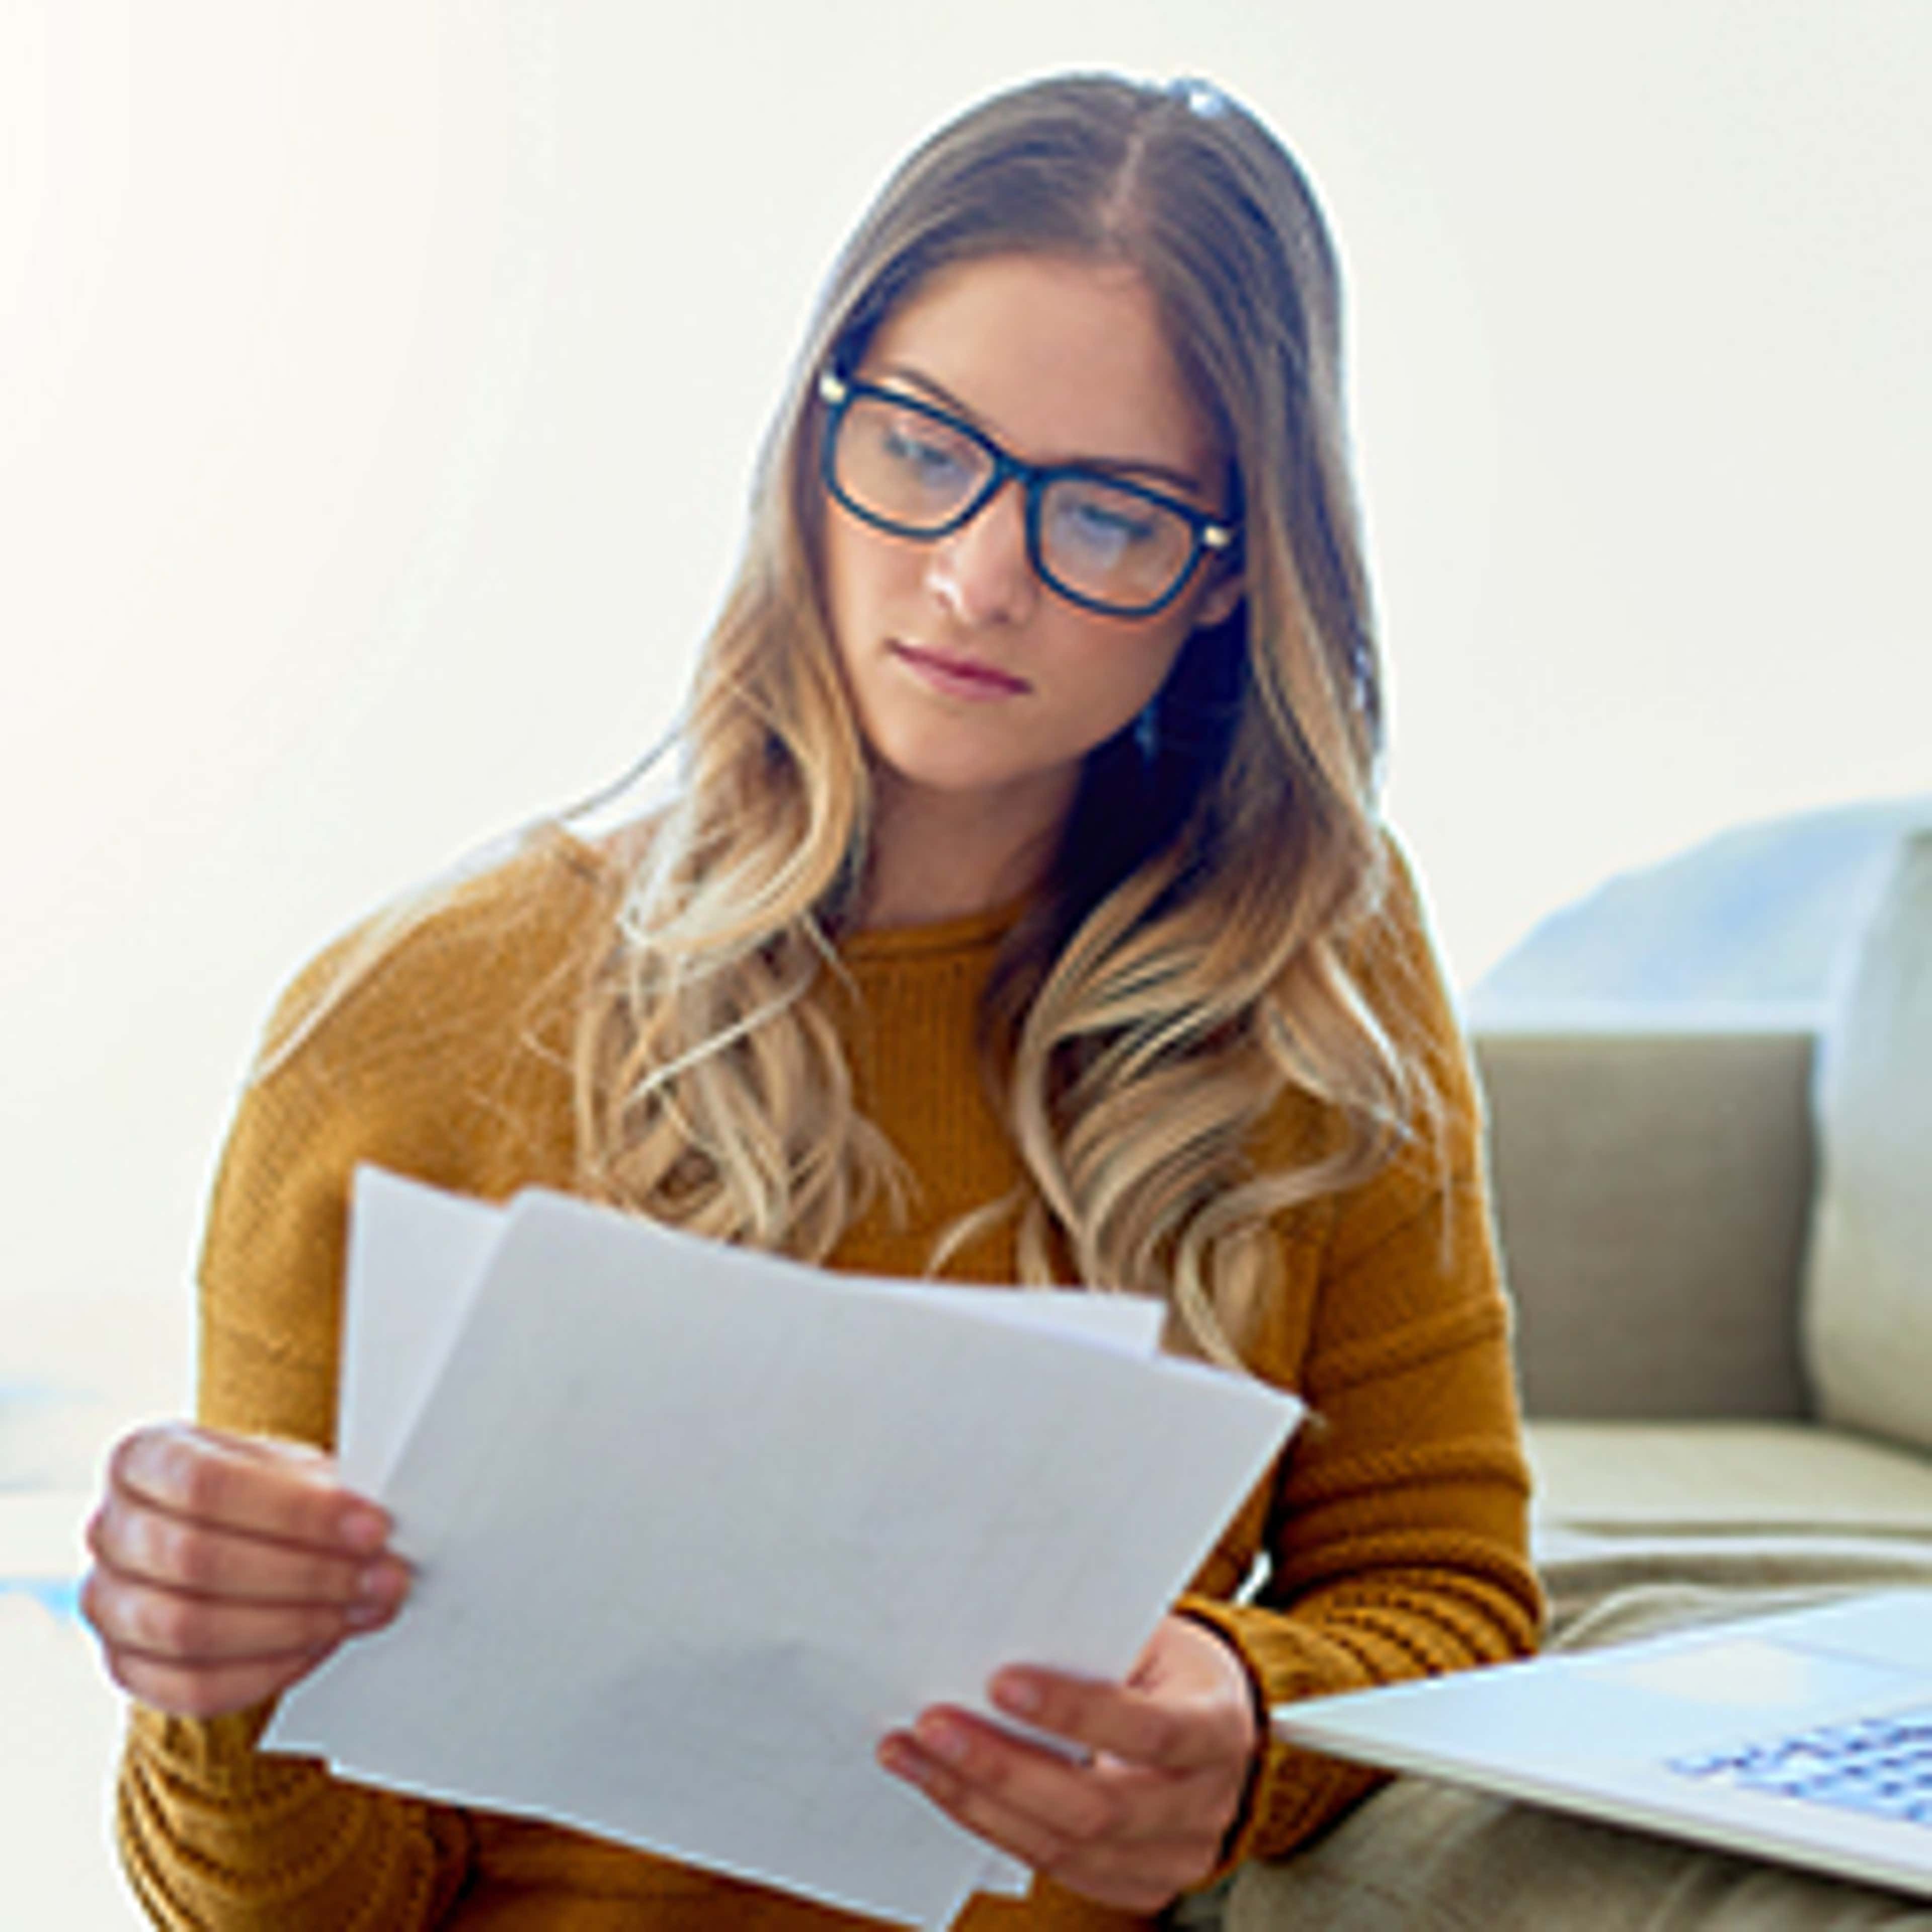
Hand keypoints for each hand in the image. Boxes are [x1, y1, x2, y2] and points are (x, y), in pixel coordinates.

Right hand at [81, 1422, 409, 1718]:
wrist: (240, 1531)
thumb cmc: (268, 1492)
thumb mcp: (294, 1468)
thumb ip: (324, 1490)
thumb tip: (374, 1526)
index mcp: (144, 1457)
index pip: (205, 1483)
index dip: (294, 1511)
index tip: (371, 1527)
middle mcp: (111, 1528)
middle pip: (196, 1559)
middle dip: (305, 1573)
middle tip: (381, 1576)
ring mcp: (108, 1602)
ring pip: (188, 1629)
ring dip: (293, 1624)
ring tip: (362, 1609)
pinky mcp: (127, 1666)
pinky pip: (191, 1687)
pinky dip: (267, 1671)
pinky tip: (321, 1643)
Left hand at [878, 1614, 1259, 1912]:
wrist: (1224, 1732)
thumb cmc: (1174, 1669)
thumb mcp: (1154, 1637)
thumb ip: (1093, 1639)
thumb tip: (998, 1627)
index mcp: (1218, 1727)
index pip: (1147, 1728)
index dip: (1073, 1710)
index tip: (998, 1682)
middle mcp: (1204, 1804)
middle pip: (1096, 1806)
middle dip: (1002, 1767)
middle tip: (932, 1726)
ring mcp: (1175, 1857)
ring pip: (1065, 1847)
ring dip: (975, 1801)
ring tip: (912, 1756)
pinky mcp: (1138, 1884)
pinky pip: (1055, 1868)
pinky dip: (991, 1826)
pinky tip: (945, 1788)